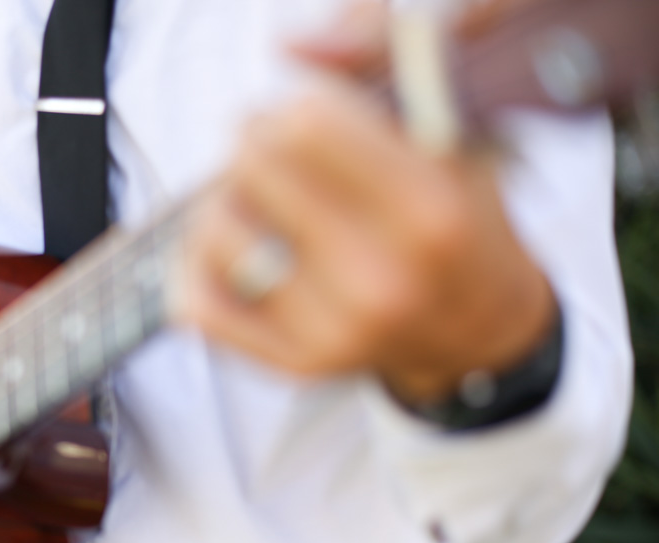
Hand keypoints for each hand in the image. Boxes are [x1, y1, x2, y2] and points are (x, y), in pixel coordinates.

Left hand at [177, 5, 556, 404]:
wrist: (476, 332)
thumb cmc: (457, 222)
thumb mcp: (453, 142)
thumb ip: (382, 82)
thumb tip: (289, 46)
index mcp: (431, 212)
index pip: (309, 124)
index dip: (293, 106)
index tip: (300, 115)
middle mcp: (381, 279)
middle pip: (254, 167)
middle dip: (254, 141)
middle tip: (267, 149)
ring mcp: (333, 331)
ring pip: (216, 230)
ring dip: (222, 201)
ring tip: (252, 201)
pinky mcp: (294, 365)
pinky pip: (199, 306)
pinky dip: (195, 268)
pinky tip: (226, 249)